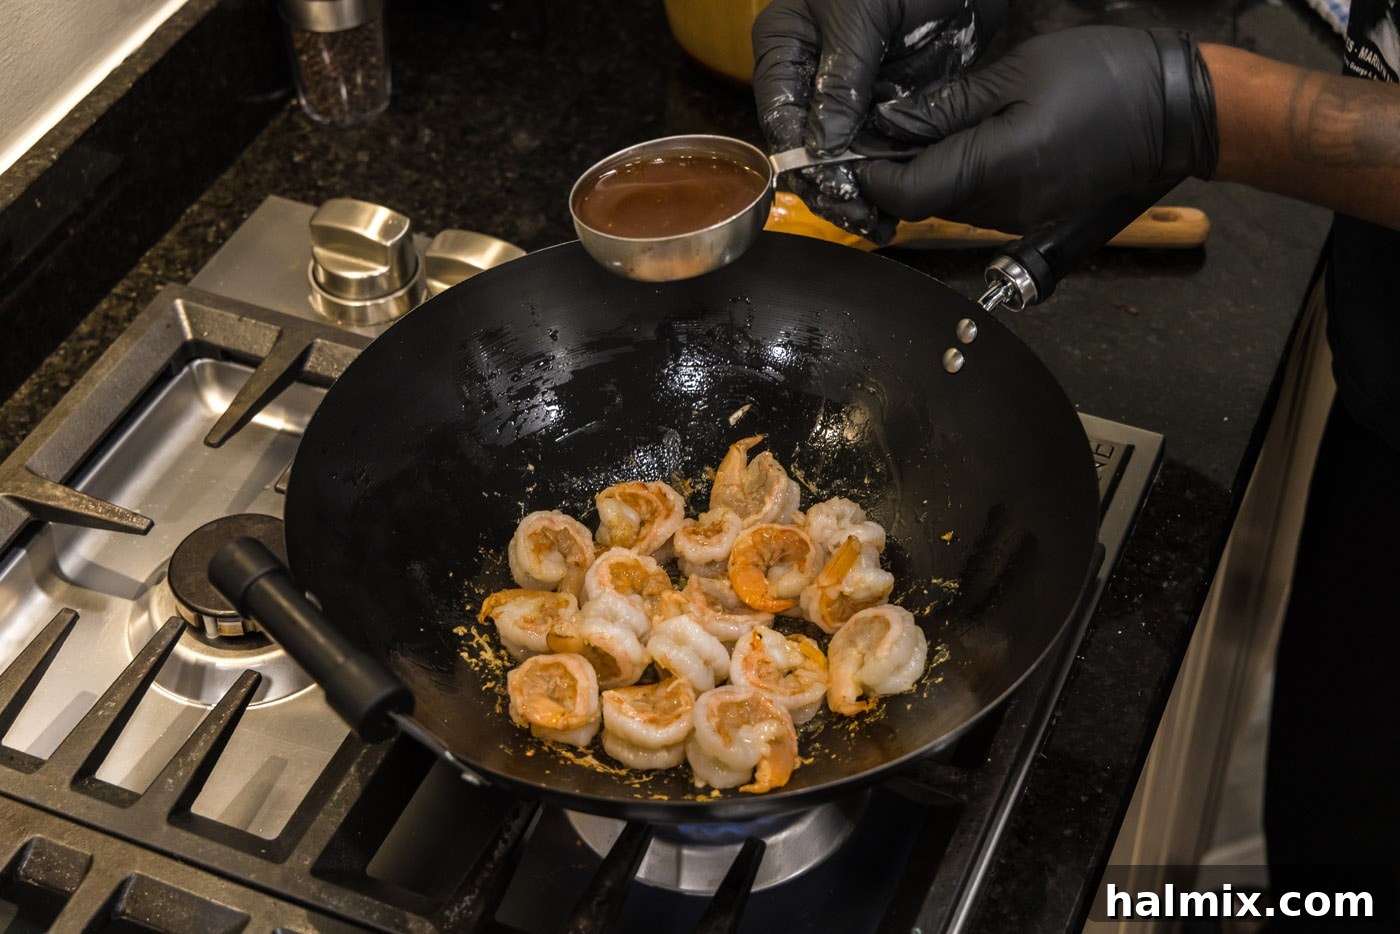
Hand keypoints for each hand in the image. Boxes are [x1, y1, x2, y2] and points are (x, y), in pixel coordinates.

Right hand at [752, 0, 1006, 241]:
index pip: (779, 113)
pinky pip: (879, 149)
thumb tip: (822, 148)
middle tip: (858, 218)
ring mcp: (848, 92)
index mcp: (785, 44)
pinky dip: (886, 177)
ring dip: (859, 192)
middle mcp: (809, 73)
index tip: (831, 188)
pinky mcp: (886, 102)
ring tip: (879, 223)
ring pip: (842, 156)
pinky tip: (896, 206)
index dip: (801, 156)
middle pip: (806, 145)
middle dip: (830, 186)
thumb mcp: (861, 16)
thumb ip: (841, 80)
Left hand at [855, 26, 1219, 235]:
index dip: (871, 175)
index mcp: (995, 167)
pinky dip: (963, 177)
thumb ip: (950, 105)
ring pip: (949, 204)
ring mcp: (1019, 216)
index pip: (904, 195)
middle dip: (896, 169)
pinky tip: (974, 138)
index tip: (858, 146)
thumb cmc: (1109, 78)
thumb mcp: (1019, 72)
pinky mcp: (1033, 215)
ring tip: (934, 124)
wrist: (1179, 111)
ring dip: (931, 172)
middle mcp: (1002, 206)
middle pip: (922, 203)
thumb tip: (895, 121)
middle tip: (889, 124)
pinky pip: (981, 203)